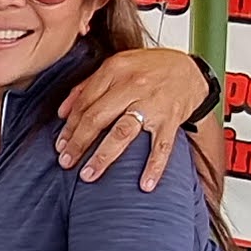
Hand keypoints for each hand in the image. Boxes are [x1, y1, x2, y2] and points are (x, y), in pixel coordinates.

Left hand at [56, 46, 212, 188]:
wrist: (190, 70)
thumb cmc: (150, 69)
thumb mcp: (116, 66)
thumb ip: (88, 85)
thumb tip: (62, 112)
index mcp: (115, 70)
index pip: (85, 101)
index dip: (70, 126)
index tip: (60, 145)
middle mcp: (132, 85)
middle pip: (98, 117)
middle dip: (78, 142)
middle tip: (66, 162)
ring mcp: (152, 103)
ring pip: (122, 132)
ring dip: (103, 156)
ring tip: (88, 174)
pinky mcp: (171, 119)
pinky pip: (162, 146)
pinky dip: (154, 166)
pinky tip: (145, 185)